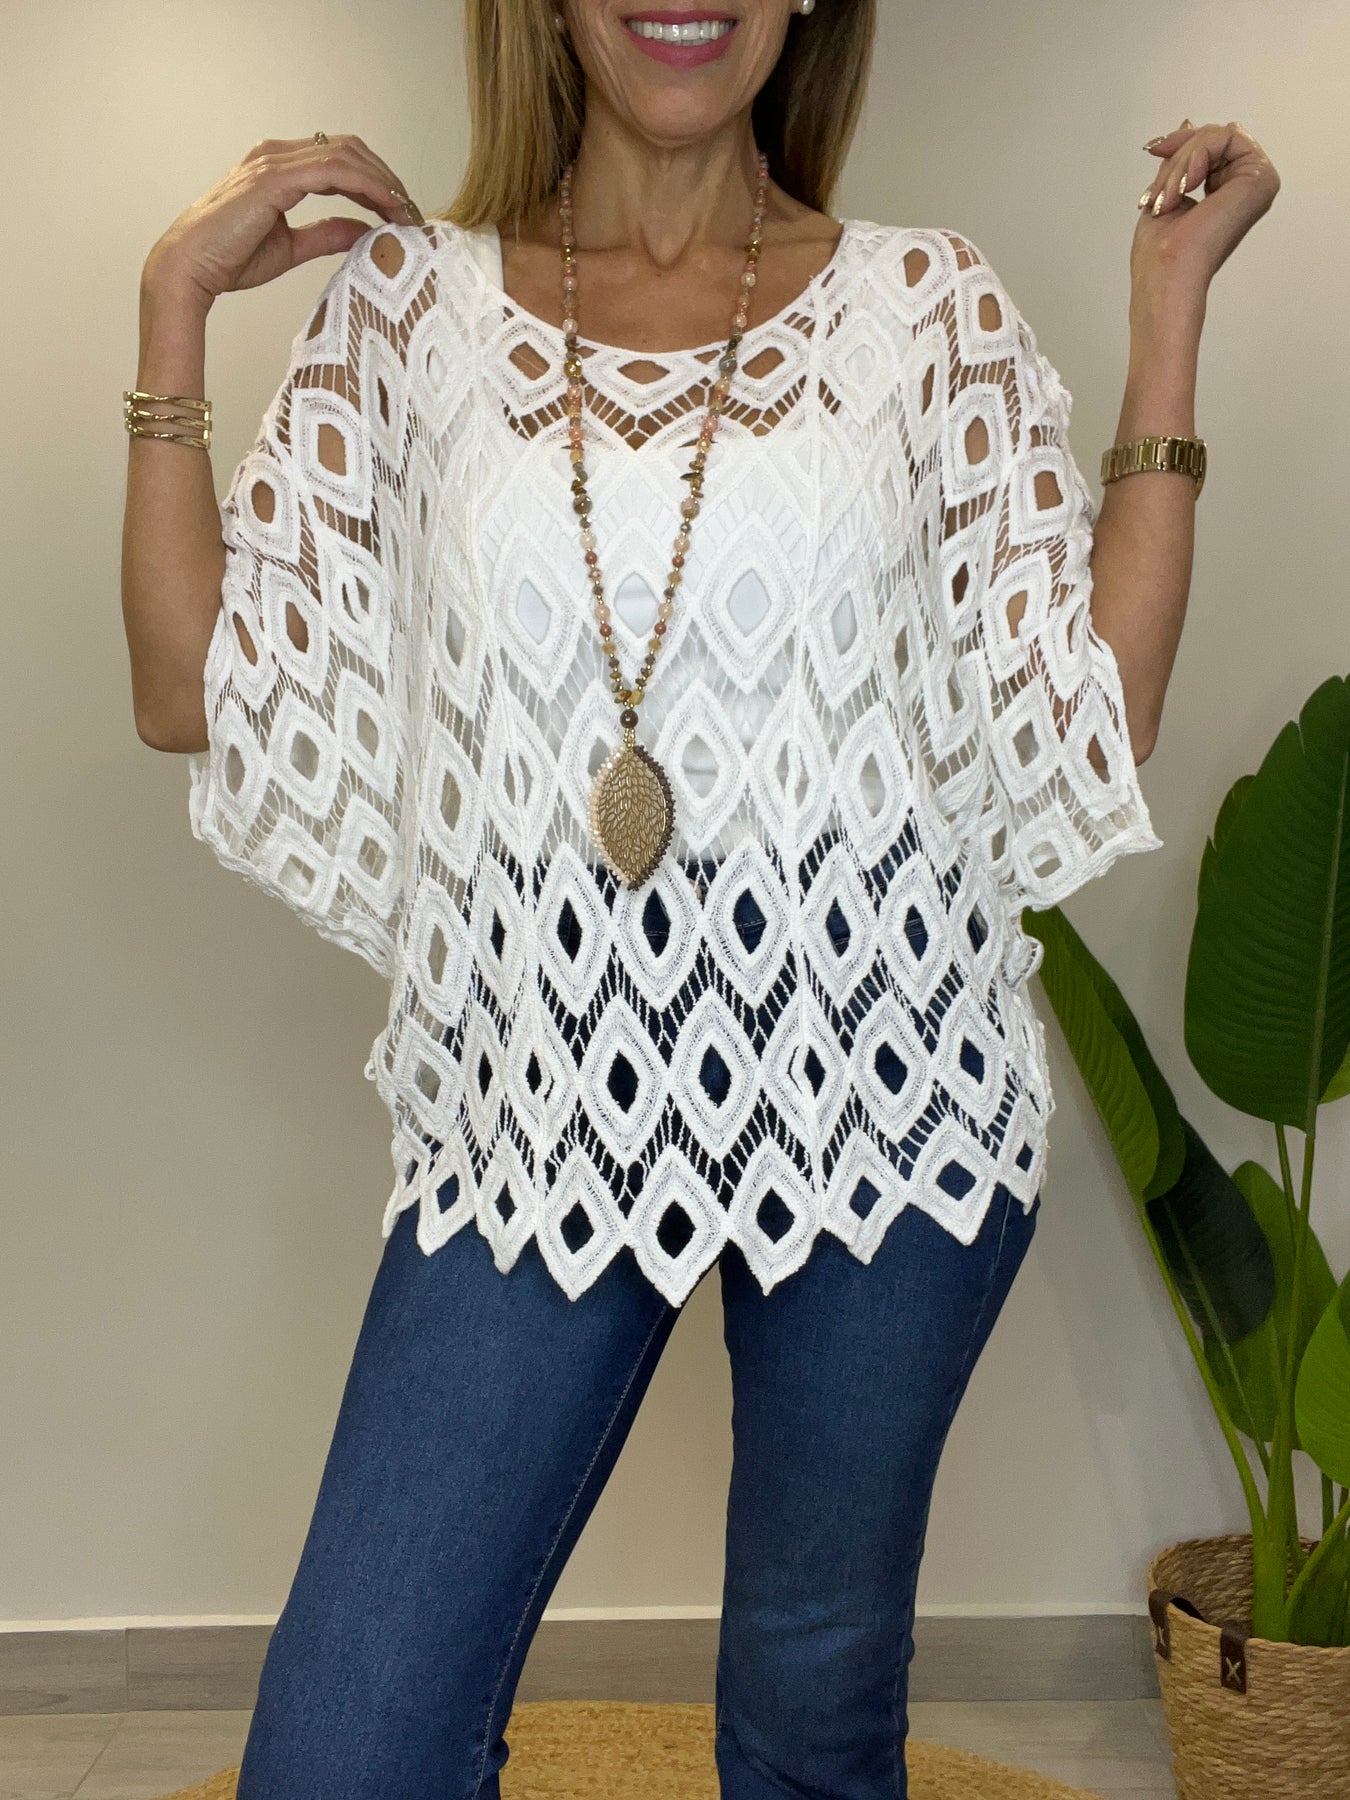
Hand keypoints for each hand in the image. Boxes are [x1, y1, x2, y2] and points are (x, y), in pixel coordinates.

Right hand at [141, 134, 423, 313]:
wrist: (189, 267)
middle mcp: (277, 155)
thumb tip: (364, 231)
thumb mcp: (291, 247)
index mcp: (279, 167)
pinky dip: (367, 187)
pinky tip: (386, 209)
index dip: (376, 182)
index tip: (401, 213)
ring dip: (383, 183)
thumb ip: (327, 234)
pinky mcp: (274, 178)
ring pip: (347, 156)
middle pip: (349, 150)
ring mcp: (275, 162)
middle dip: (386, 178)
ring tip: (406, 213)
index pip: (340, 160)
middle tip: (412, 213)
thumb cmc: (228, 258)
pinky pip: (334, 171)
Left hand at [1134, 117, 1279, 301]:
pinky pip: (1228, 136)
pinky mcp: (1262, 178)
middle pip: (1213, 137)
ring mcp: (1259, 181)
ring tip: (1171, 196)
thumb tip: (1189, 121)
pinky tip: (1187, 187)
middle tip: (1162, 192)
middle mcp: (1248, 185)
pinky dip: (1197, 156)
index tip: (1154, 150)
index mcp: (1230, 191)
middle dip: (1178, 156)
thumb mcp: (1168, 188)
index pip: (1209, 144)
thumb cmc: (1160, 251)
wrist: (1166, 273)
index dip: (1180, 142)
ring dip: (1183, 162)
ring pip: (1218, 135)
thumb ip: (1183, 158)